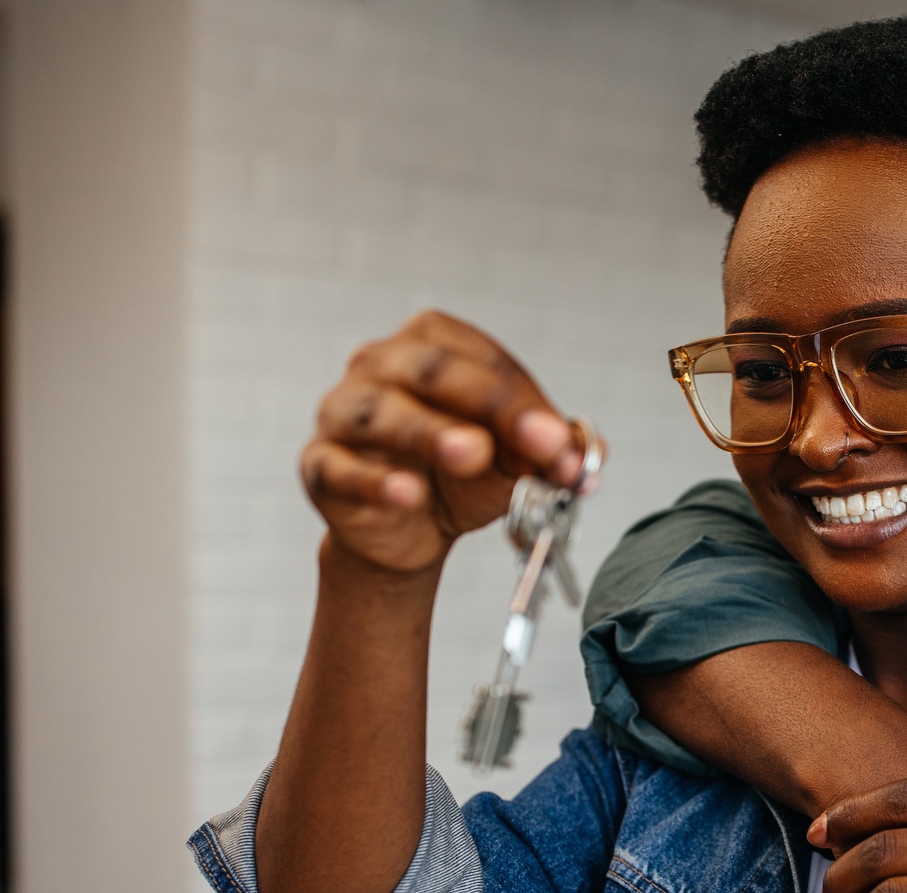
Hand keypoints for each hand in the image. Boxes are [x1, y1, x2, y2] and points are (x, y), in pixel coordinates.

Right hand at [300, 310, 585, 573]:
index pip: (484, 360)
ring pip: (383, 413)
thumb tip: (586, 456)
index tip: (565, 446)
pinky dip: (374, 480)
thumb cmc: (461, 477)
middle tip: (539, 442)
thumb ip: (547, 452)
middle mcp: (379, 364)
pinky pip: (340, 468)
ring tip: (472, 453)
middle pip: (434, 372)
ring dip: (430, 433)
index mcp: (431, 344)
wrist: (410, 533)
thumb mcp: (512, 462)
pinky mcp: (319, 465)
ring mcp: (343, 412)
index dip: (527, 402)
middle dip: (493, 407)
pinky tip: (408, 494)